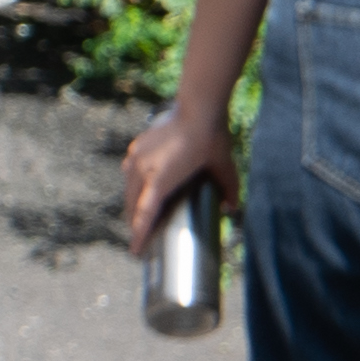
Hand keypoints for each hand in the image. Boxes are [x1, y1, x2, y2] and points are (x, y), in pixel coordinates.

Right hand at [118, 96, 233, 258]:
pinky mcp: (137, 147)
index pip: (144, 214)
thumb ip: (229, 191)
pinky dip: (134, 183)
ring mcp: (137, 157)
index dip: (139, 234)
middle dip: (134, 222)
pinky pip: (131, 171)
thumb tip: (230, 209)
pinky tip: (141, 186)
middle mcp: (142, 170)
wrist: (198, 109)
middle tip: (141, 238)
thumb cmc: (212, 140)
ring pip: (129, 188)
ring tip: (138, 215)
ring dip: (132, 203)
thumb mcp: (225, 170)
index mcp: (160, 180)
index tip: (135, 251)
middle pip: (132, 204)